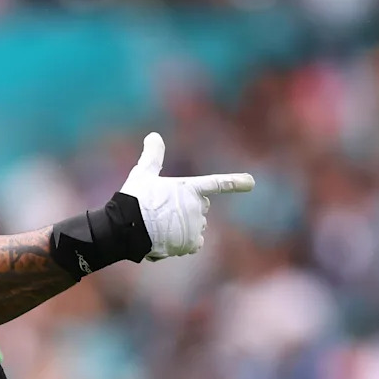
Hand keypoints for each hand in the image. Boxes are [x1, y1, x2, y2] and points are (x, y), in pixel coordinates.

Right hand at [119, 132, 254, 259]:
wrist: (128, 226)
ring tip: (160, 227)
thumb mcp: (142, 173)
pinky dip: (183, 243)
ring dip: (183, 227)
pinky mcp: (191, 243)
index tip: (251, 182)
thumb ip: (152, 155)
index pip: (217, 184)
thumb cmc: (135, 198)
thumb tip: (154, 135)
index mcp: (190, 188)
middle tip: (162, 211)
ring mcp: (196, 226)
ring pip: (196, 226)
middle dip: (187, 209)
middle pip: (200, 208)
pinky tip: (167, 240)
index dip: (235, 182)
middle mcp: (198, 207)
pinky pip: (195, 243)